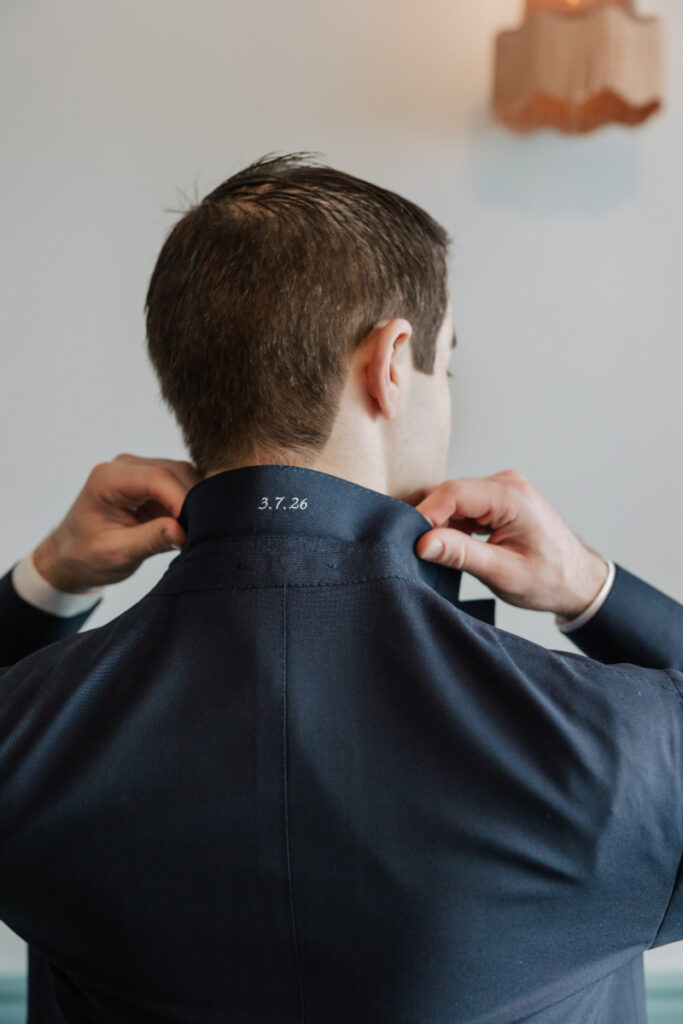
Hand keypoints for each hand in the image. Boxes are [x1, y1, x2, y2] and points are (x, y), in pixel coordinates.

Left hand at [31, 454, 200, 592]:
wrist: (72, 555)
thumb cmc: (86, 556)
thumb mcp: (116, 553)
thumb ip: (150, 539)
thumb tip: (183, 532)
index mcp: (108, 479)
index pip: (158, 478)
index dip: (183, 500)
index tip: (195, 527)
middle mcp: (124, 467)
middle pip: (175, 471)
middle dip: (193, 501)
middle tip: (201, 533)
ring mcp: (140, 470)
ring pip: (184, 475)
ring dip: (196, 501)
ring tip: (196, 530)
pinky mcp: (152, 481)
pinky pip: (182, 483)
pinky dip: (192, 502)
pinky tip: (191, 523)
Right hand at [414, 469, 608, 619]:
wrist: (579, 581)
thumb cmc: (550, 579)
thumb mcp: (503, 572)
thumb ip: (461, 554)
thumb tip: (423, 542)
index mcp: (512, 496)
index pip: (453, 493)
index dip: (424, 515)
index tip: (407, 540)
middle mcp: (507, 484)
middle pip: (450, 494)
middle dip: (429, 521)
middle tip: (415, 550)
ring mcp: (503, 490)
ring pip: (454, 500)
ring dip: (440, 525)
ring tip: (435, 553)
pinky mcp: (498, 500)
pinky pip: (464, 506)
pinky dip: (452, 526)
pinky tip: (450, 547)